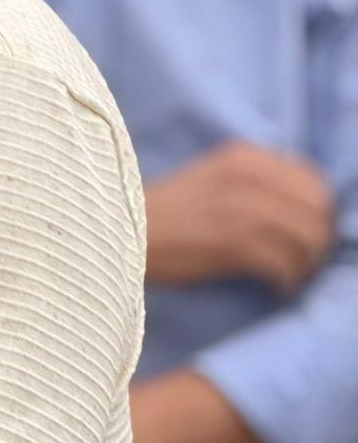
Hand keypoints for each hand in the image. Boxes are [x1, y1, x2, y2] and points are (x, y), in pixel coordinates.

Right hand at [144, 140, 334, 291]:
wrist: (124, 229)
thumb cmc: (170, 211)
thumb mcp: (215, 178)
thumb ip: (257, 182)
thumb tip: (305, 208)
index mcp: (244, 156)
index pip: (314, 180)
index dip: (319, 211)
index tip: (306, 231)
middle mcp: (247, 176)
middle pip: (317, 209)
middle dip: (318, 239)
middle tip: (303, 259)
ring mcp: (240, 208)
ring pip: (307, 237)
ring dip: (305, 263)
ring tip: (289, 274)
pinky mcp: (232, 242)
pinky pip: (284, 264)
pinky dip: (286, 280)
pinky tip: (273, 286)